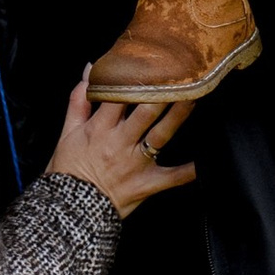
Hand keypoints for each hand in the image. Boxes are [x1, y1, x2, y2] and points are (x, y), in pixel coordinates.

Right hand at [43, 79, 196, 216]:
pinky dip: (190, 171)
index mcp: (99, 129)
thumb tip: (90, 70)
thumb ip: (78, 101)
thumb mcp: (66, 134)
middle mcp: (119, 143)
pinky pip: (173, 178)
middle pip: (144, 112)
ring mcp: (135, 164)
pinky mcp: (147, 184)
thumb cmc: (68, 171)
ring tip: (194, 97)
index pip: (118, 96)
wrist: (71, 212)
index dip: (133, 77)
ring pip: (161, 135)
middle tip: (180, 73)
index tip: (150, 62)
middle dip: (162, 92)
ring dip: (178, 115)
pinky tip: (208, 161)